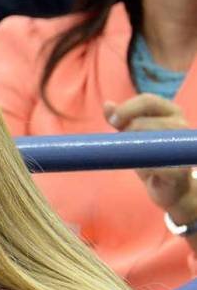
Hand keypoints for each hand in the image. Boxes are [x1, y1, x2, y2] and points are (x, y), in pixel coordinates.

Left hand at [103, 95, 196, 223]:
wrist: (171, 188)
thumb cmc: (152, 157)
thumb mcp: (134, 136)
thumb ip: (122, 120)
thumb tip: (107, 105)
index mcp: (170, 112)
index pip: (148, 100)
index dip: (126, 109)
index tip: (112, 122)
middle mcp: (181, 125)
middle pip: (144, 121)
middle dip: (126, 132)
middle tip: (123, 144)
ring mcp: (183, 147)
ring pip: (151, 141)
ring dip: (134, 149)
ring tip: (134, 156)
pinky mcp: (181, 171)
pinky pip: (156, 165)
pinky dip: (145, 168)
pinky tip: (144, 171)